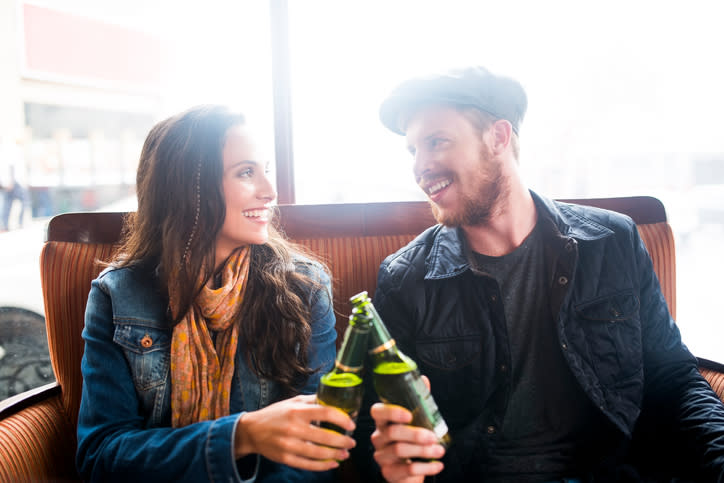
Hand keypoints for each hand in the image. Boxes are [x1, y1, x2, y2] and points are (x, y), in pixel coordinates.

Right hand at [234, 394, 355, 470]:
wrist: (252, 430)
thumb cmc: (275, 414)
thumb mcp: (292, 401)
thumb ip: (312, 400)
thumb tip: (333, 398)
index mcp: (297, 410)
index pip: (326, 413)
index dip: (342, 419)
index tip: (351, 425)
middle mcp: (293, 427)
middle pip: (325, 436)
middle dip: (343, 441)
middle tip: (352, 442)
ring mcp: (289, 444)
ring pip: (318, 453)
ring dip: (335, 455)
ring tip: (345, 453)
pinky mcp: (285, 458)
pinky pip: (308, 465)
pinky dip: (322, 466)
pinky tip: (332, 464)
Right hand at [370, 402, 445, 481]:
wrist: (407, 472)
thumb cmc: (410, 442)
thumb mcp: (415, 422)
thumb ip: (418, 402)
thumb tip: (424, 380)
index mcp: (383, 421)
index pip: (378, 412)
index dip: (392, 412)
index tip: (409, 416)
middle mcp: (378, 437)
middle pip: (392, 432)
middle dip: (416, 434)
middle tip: (433, 437)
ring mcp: (382, 455)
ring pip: (399, 450)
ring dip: (423, 451)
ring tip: (440, 451)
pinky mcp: (388, 472)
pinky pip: (406, 469)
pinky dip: (426, 468)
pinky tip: (438, 465)